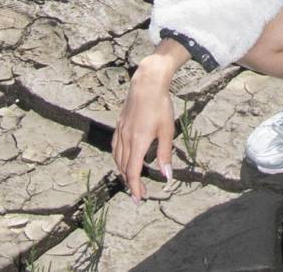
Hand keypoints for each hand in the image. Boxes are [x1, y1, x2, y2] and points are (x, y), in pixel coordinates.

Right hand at [111, 59, 174, 201]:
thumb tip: (166, 176)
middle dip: (131, 183)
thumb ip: (165, 154)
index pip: (133, 172)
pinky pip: (115, 148)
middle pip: (124, 168)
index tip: (138, 200)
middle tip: (139, 195)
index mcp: (138, 142)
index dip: (135, 188)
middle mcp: (126, 139)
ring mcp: (120, 132)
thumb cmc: (160, 105)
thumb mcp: (167, 131)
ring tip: (131, 181)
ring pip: (118, 159)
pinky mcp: (119, 125)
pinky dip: (118, 159)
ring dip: (124, 172)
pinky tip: (123, 161)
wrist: (146, 84)